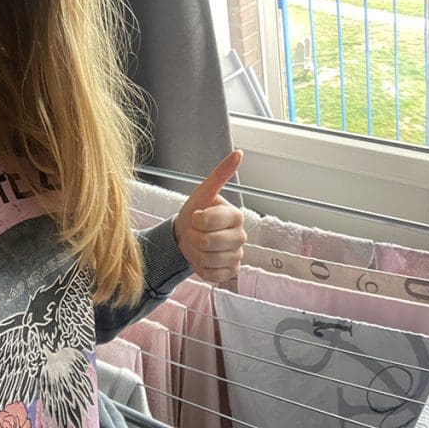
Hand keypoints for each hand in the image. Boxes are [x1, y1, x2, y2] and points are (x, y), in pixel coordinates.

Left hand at [173, 150, 246, 282]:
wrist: (187, 235)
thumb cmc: (196, 211)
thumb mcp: (204, 192)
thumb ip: (221, 174)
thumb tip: (239, 153)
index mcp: (236, 215)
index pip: (209, 220)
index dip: (196, 219)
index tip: (196, 215)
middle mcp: (241, 236)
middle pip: (209, 242)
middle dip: (195, 237)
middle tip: (196, 231)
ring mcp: (237, 255)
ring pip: (210, 259)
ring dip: (197, 253)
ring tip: (199, 244)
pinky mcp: (231, 272)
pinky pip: (213, 275)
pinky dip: (202, 268)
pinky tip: (203, 258)